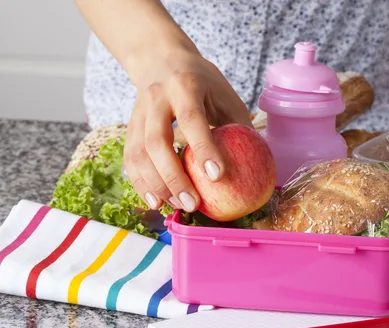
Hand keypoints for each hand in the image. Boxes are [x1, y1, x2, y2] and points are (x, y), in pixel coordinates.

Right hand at [123, 49, 251, 211]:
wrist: (161, 60)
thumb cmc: (203, 83)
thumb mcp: (226, 95)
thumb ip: (238, 126)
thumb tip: (259, 165)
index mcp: (185, 86)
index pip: (192, 119)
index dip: (204, 148)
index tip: (218, 177)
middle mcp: (156, 98)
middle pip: (157, 142)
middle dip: (174, 177)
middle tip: (193, 204)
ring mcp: (138, 113)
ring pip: (138, 154)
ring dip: (155, 185)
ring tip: (176, 207)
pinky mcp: (130, 127)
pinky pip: (130, 159)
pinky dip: (141, 183)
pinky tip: (157, 201)